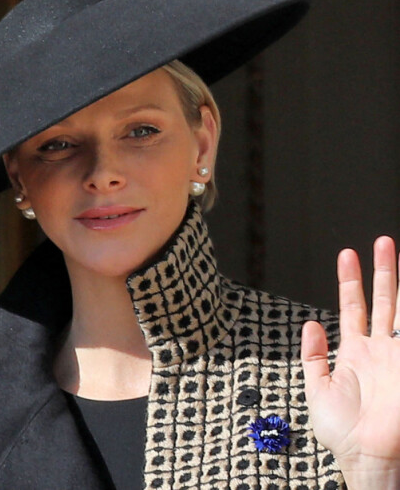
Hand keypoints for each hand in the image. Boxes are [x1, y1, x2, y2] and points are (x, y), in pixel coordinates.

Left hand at [301, 236, 399, 489]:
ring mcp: (398, 356)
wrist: (367, 458)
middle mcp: (380, 349)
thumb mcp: (317, 389)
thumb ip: (312, 356)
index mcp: (355, 352)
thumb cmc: (342, 433)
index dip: (351, 281)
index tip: (347, 254)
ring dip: (397, 282)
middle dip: (383, 271)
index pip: (354, 307)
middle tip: (382, 242)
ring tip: (391, 248)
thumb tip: (310, 323)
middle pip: (384, 300)